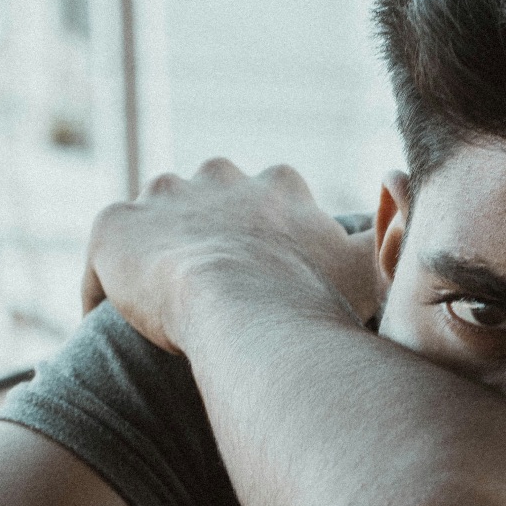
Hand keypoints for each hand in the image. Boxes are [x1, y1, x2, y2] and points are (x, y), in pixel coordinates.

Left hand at [81, 159, 379, 352]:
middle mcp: (217, 176)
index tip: (265, 284)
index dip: (265, 243)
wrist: (244, 307)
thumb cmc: (314, 297)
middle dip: (206, 240)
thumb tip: (402, 189)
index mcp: (276, 185)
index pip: (269, 201)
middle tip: (209, 300)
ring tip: (158, 315)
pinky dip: (105, 291)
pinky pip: (103, 260)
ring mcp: (161, 198)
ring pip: (154, 225)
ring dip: (155, 260)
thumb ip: (395, 234)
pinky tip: (111, 330)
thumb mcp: (371, 268)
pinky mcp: (112, 227)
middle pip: (207, 202)